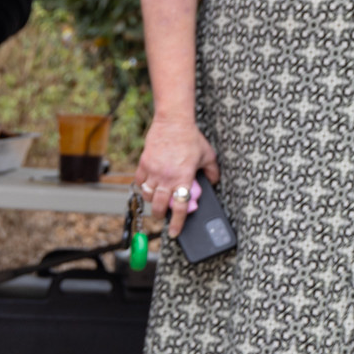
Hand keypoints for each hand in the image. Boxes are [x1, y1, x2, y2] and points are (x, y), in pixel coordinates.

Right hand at [135, 115, 219, 239]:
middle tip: (164, 216)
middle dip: (161, 216)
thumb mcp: (208, 155)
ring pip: (148, 195)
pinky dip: (142, 186)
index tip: (174, 232)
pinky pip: (139, 181)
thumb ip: (212, 171)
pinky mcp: (144, 163)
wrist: (173, 121)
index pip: (181, 207)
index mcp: (184, 177)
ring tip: (158, 199)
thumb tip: (214, 181)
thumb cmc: (191, 137)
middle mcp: (167, 177)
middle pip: (160, 206)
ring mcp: (153, 171)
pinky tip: (148, 186)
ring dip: (153, 201)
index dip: (178, 223)